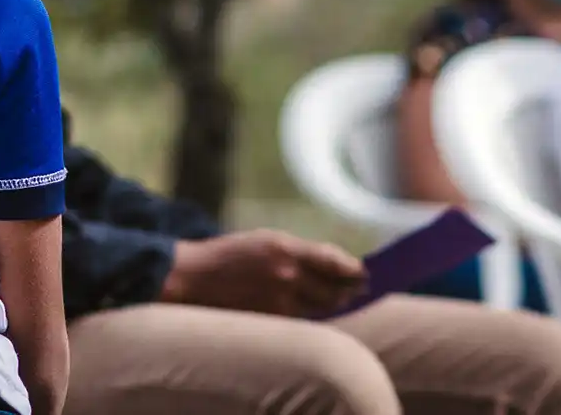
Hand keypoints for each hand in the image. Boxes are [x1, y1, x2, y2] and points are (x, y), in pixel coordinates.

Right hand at [161, 230, 366, 316]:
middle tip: (360, 289)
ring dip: (333, 303)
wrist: (195, 277)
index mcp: (286, 248)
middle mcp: (286, 275)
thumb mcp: (267, 240)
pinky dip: (311, 314)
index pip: (333, 261)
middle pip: (333, 289)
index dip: (353, 269)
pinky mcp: (271, 318)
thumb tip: (332, 265)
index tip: (365, 272)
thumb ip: (299, 253)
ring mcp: (279, 299)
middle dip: (348, 289)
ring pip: (320, 307)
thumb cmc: (232, 254)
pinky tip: (315, 309)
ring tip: (342, 299)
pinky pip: (302, 318)